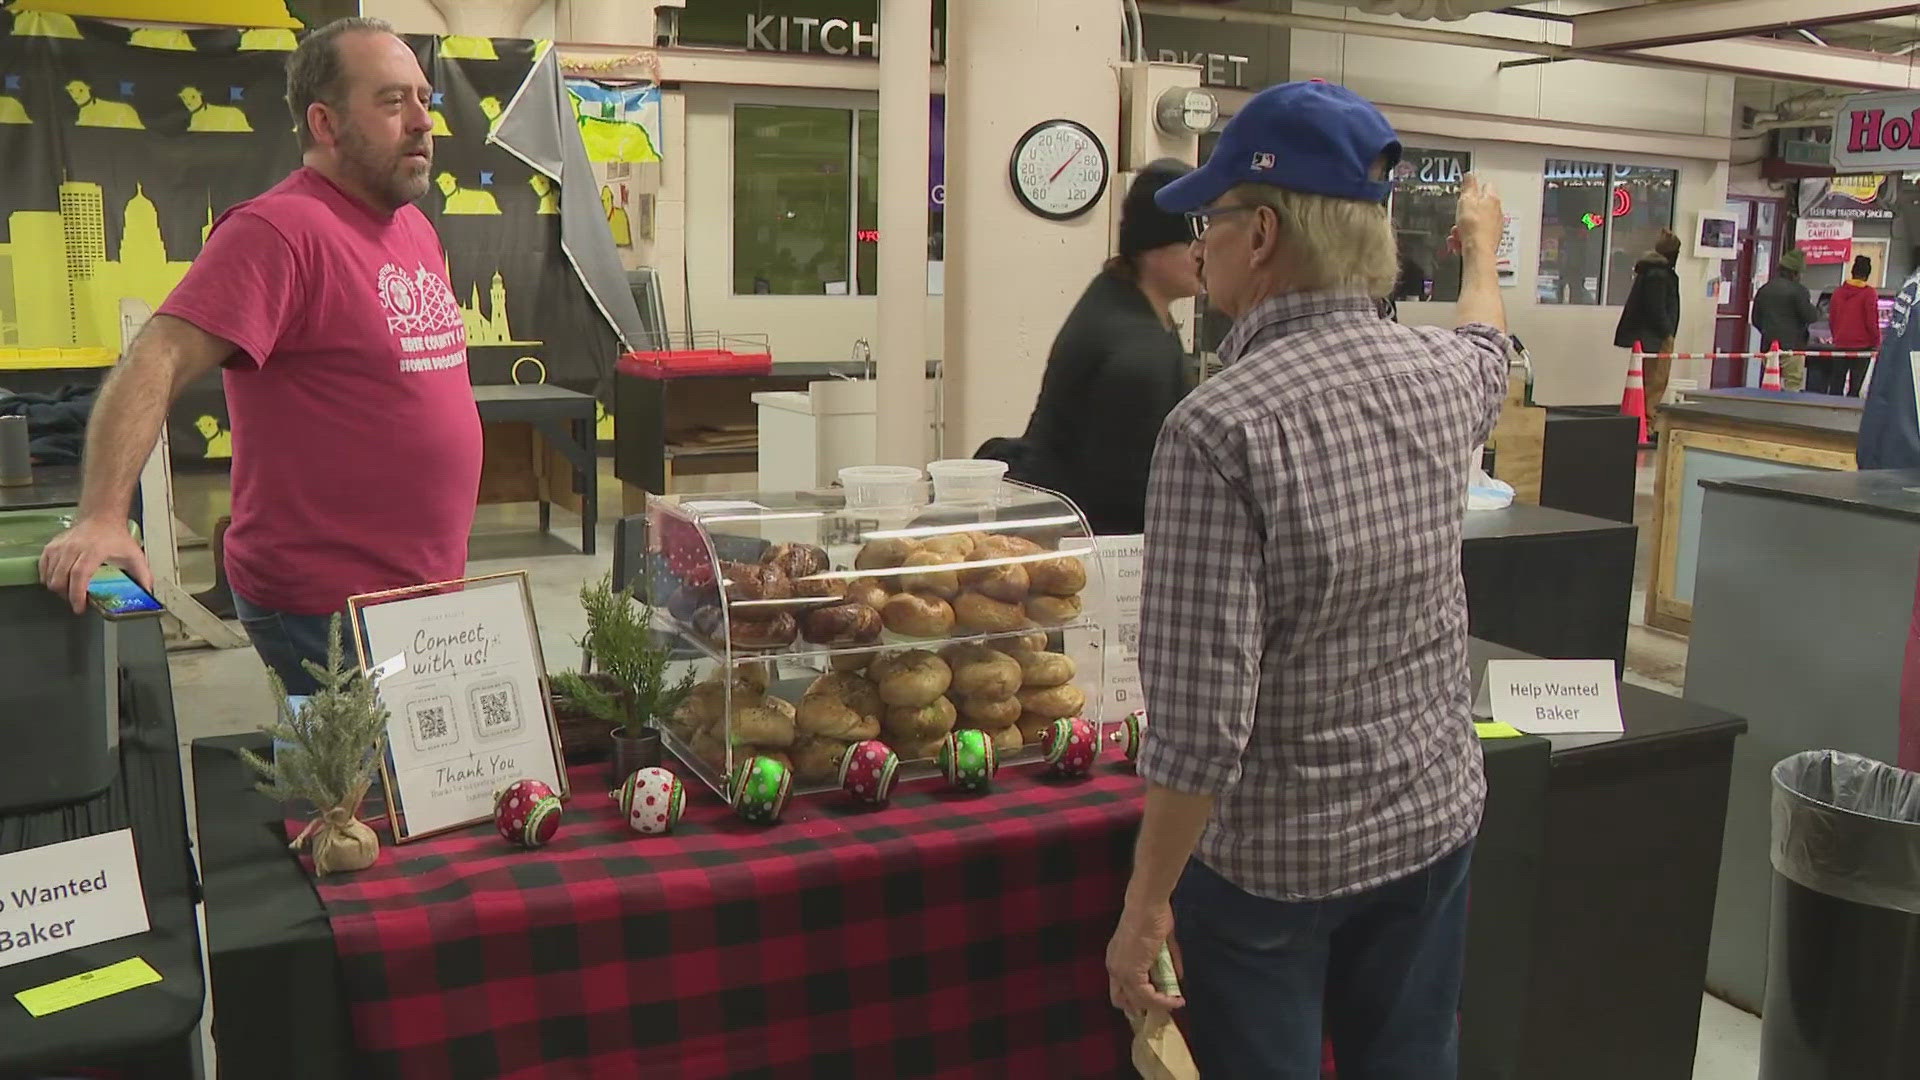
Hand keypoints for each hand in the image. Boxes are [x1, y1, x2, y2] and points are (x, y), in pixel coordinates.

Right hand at [39, 516, 150, 614]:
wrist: (101, 518)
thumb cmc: (116, 538)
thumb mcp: (134, 555)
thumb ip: (143, 575)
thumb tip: (148, 593)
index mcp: (94, 551)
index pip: (80, 575)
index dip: (77, 594)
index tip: (79, 607)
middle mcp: (74, 548)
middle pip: (61, 578)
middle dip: (67, 596)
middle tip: (77, 602)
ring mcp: (60, 546)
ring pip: (50, 575)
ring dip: (58, 589)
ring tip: (70, 592)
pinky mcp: (51, 546)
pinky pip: (43, 567)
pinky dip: (47, 578)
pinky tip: (58, 582)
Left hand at [1107, 900, 1185, 1014]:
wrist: (1147, 905)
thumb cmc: (1154, 917)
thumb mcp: (1161, 945)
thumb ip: (1167, 963)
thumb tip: (1177, 978)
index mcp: (1116, 959)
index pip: (1119, 988)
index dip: (1134, 1000)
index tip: (1152, 1004)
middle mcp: (1113, 968)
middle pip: (1120, 1000)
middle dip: (1140, 1009)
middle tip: (1160, 1009)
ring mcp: (1120, 972)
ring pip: (1137, 1001)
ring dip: (1157, 1006)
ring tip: (1174, 1004)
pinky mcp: (1131, 974)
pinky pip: (1147, 997)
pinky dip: (1163, 1001)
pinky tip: (1176, 1000)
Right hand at [1452, 173, 1503, 256]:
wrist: (1478, 252)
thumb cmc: (1474, 227)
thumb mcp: (1465, 201)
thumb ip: (1468, 186)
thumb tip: (1470, 174)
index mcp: (1491, 199)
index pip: (1485, 185)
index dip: (1474, 188)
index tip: (1465, 192)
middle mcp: (1497, 211)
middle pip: (1479, 206)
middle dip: (1466, 212)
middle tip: (1458, 217)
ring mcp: (1495, 226)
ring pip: (1476, 222)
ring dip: (1464, 226)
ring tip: (1458, 233)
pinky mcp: (1491, 239)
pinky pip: (1476, 235)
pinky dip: (1467, 237)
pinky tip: (1460, 242)